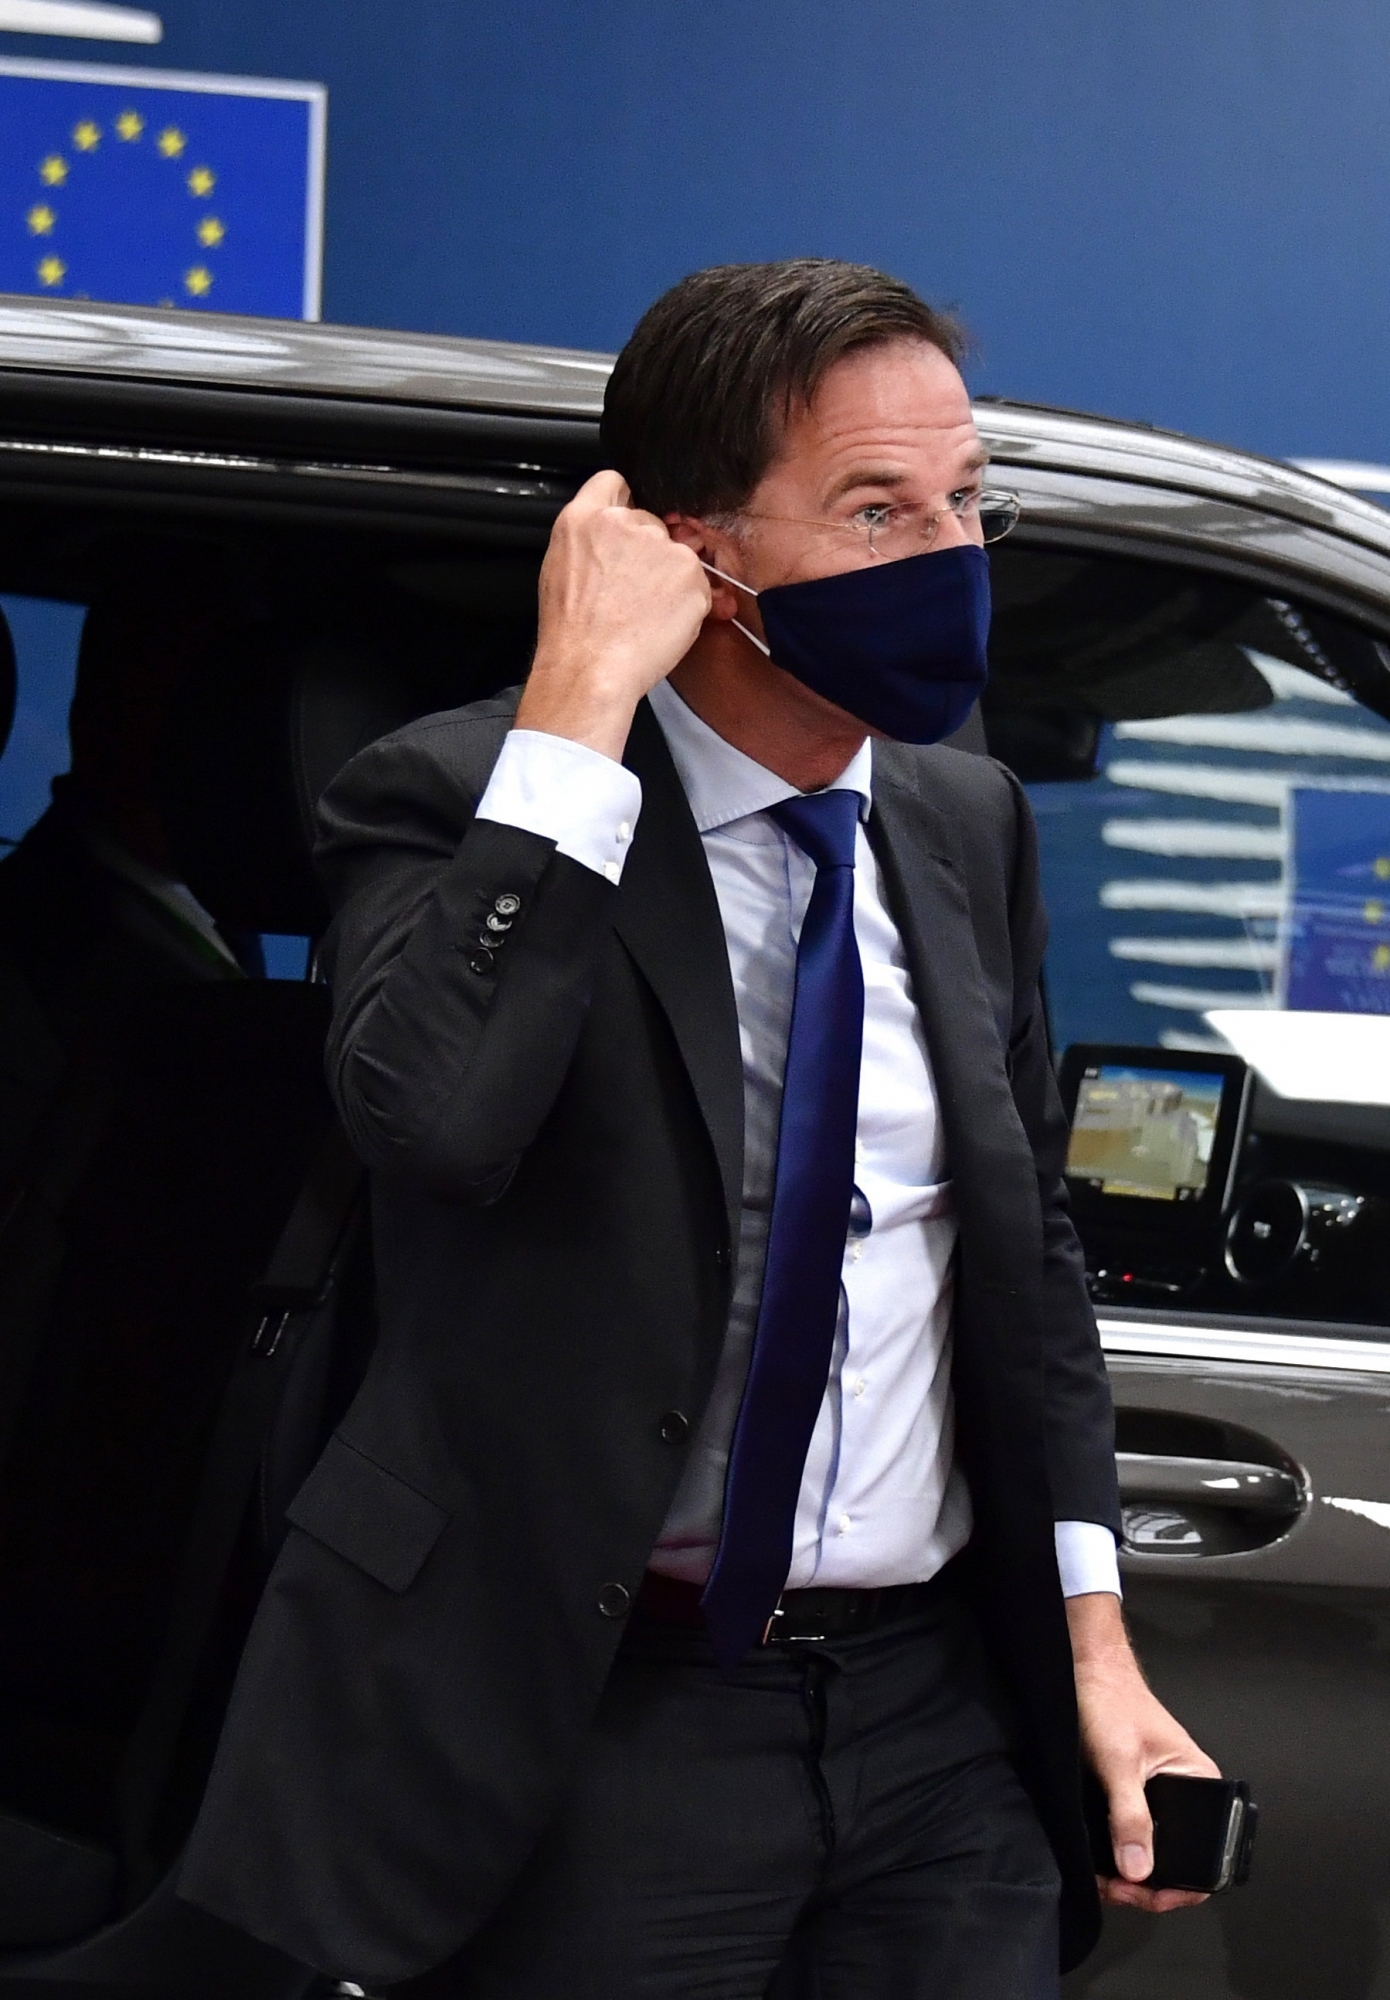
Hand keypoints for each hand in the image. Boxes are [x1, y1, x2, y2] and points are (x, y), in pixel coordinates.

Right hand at [516, 469, 711, 759]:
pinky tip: (662, 623)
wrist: (590, 667)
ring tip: (646, 614)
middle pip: (652, 522)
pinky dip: (689, 603)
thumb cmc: (572, 632)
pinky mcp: (689, 571)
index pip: (613, 481)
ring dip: (671, 579)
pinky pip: (698, 583)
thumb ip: (589, 539)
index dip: (626, 503)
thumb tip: (612, 540)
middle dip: (651, 552)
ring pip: (678, 554)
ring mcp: (660, 545)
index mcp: (584, 518)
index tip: (629, 527)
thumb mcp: (560, 568)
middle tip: (635, 592)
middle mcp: (624, 522)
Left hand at [1066, 1592, 1220, 1914]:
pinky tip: (1099, 1862)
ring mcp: (1160, 1794)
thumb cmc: (1110, 1700)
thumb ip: (1131, 1816)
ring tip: (1103, 1880)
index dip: (1175, 1884)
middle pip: (1177, 1858)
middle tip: (1112, 1889)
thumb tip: (1138, 1870)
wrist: (1084, 1667)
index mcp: (1201, 1782)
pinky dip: (1118, 1853)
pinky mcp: (1135, 1791)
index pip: (1206, 1854)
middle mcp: (1186, 1791)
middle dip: (1146, 1884)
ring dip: (1128, 1873)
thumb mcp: (1119, 1762)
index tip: (1141, 1892)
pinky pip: (1134, 1833)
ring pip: (1152, 1850)